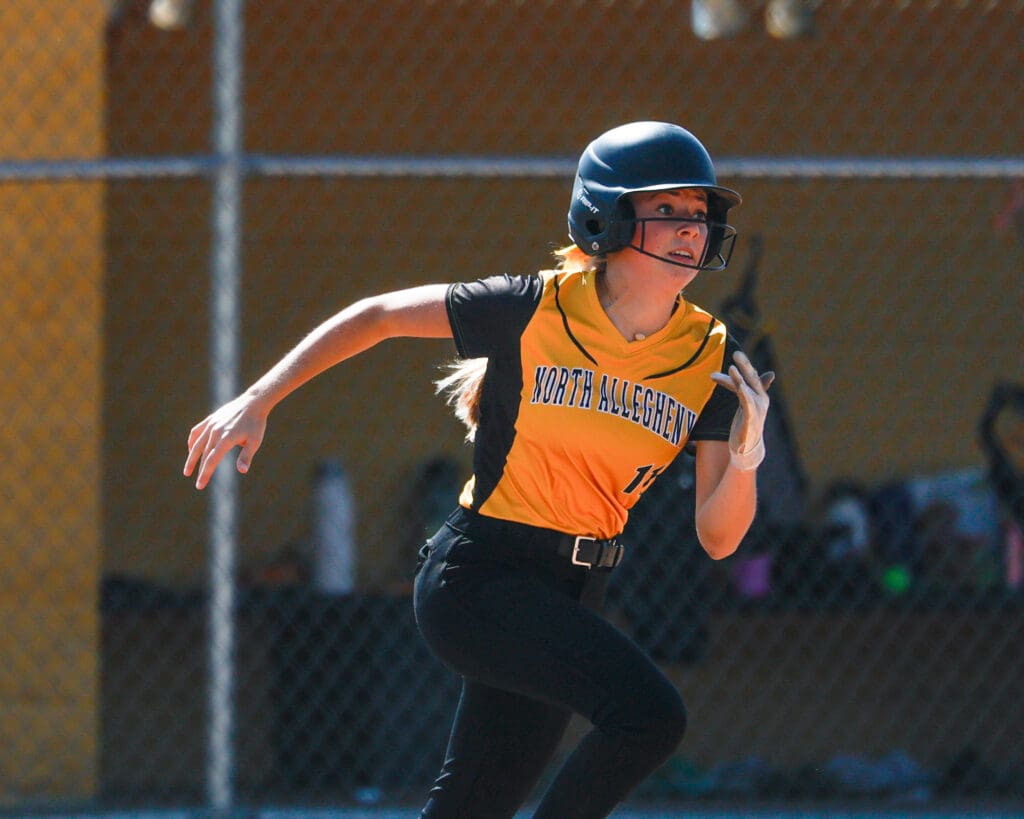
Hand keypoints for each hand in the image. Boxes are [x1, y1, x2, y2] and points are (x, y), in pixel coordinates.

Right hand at [184, 393, 268, 489]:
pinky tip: (191, 449)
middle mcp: (215, 432)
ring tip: (187, 470)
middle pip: (203, 455)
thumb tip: (242, 471)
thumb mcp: (255, 441)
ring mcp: (211, 425)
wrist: (253, 403)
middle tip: (197, 484)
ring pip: (196, 444)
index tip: (200, 485)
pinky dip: (192, 441)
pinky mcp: (210, 419)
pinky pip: (196, 431)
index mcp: (226, 439)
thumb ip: (247, 456)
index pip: (211, 460)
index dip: (205, 474)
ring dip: (191, 458)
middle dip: (198, 470)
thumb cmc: (256, 424)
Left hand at [710, 351, 774, 468]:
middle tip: (736, 353)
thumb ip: (740, 386)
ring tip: (732, 369)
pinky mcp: (751, 420)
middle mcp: (761, 400)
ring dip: (740, 379)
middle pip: (752, 379)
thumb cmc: (746, 423)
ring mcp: (757, 410)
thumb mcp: (744, 403)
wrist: (747, 448)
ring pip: (748, 390)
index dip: (743, 366)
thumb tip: (744, 372)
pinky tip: (741, 388)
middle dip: (744, 365)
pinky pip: (748, 405)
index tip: (734, 354)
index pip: (750, 377)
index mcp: (758, 395)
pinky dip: (745, 395)